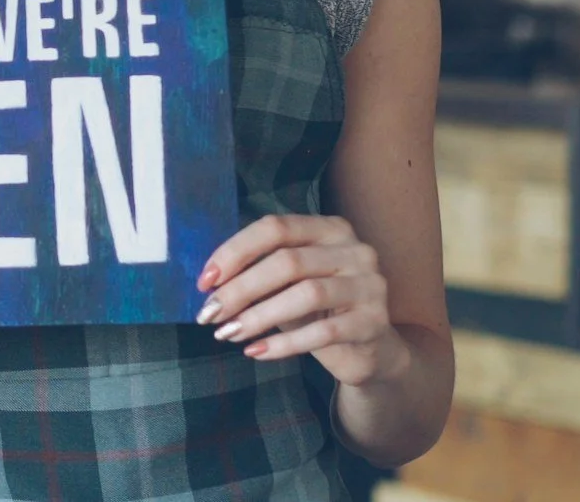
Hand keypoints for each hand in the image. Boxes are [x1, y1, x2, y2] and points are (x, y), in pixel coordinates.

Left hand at [197, 214, 409, 386]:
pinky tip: (256, 352)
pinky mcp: (374, 322)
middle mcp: (355, 250)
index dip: (236, 252)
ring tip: (228, 334)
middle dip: (241, 289)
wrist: (371, 351)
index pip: (276, 228)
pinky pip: (322, 332)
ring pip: (305, 295)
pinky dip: (283, 344)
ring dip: (258, 316)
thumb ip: (260, 274)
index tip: (205, 281)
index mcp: (329, 228)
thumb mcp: (289, 284)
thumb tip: (210, 284)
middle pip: (287, 262)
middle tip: (210, 314)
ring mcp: (370, 285)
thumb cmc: (319, 310)